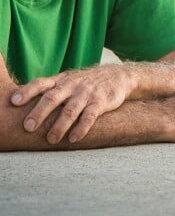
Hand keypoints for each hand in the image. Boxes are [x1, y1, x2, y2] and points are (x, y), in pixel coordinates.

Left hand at [11, 64, 130, 143]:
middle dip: (39, 112)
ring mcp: (87, 93)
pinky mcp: (101, 102)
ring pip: (70, 110)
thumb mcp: (70, 80)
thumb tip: (23, 105)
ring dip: (59, 126)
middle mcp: (73, 85)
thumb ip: (51, 90)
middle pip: (53, 97)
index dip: (27, 91)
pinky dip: (81, 128)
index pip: (41, 83)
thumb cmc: (87, 82)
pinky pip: (89, 116)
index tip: (14, 101)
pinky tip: (73, 138)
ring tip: (51, 139)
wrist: (119, 76)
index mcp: (63, 80)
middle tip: (28, 127)